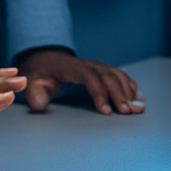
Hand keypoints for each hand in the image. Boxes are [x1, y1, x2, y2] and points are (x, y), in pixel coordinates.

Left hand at [16, 47, 143, 114]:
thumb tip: (39, 106)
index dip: (100, 93)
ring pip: (117, 75)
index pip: (90, 77)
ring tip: (136, 108)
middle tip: (127, 112)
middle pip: (109, 76)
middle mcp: (89, 65)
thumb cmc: (40, 73)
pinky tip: (138, 98)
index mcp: (73, 67)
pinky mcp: (102, 71)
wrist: (45, 58)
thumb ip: (34, 94)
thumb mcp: (32, 82)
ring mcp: (98, 67)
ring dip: (128, 91)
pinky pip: (120, 76)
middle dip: (120, 94)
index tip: (106, 111)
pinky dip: (130, 86)